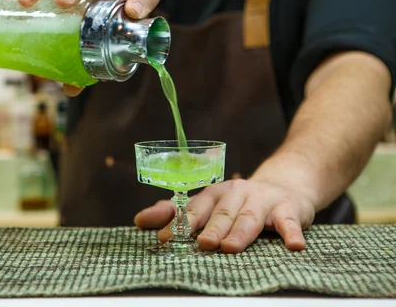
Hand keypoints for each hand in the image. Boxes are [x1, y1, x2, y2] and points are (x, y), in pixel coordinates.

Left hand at [134, 178, 315, 252]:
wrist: (284, 187)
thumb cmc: (238, 203)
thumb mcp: (208, 205)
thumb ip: (176, 213)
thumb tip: (139, 220)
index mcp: (213, 194)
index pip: (194, 208)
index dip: (179, 223)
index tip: (164, 238)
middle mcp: (235, 193)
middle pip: (221, 214)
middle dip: (210, 229)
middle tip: (202, 244)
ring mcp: (262, 199)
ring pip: (249, 217)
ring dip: (240, 232)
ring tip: (230, 247)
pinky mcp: (288, 208)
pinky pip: (288, 221)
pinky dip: (291, 232)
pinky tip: (294, 245)